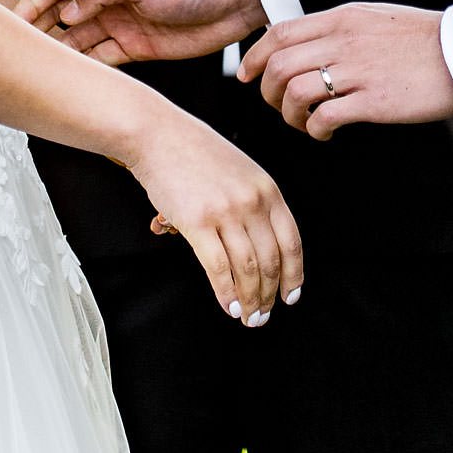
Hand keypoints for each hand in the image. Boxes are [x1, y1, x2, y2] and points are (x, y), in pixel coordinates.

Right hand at [15, 0, 266, 64]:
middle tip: (19, 52)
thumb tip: (67, 14)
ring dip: (60, 52)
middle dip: (40, 29)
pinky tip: (72, 78)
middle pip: (62, 13)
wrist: (234, 2)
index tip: (15, 21)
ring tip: (39, 71)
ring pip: (78, 39)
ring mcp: (121, 22)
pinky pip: (102, 58)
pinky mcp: (137, 46)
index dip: (33, 1)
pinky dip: (86, 67)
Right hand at [121, 109, 304, 324]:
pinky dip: (226, 292)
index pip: (292, 242)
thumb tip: (255, 252)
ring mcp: (226, 212)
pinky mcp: (197, 223)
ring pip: (248, 270)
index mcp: (268, 189)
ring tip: (247, 317)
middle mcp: (252, 201)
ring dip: (251, 300)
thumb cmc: (194, 152)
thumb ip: (253, 205)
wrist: (158, 134)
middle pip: (271, 261)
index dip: (294, 274)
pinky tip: (228, 306)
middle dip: (270, 296)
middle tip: (263, 316)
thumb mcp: (240, 171)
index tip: (291, 296)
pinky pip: (218, 268)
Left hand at [239, 3, 452, 139]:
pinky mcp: (374, 100)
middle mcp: (344, 40)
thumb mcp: (374, 18)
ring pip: (295, 92)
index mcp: (342, 18)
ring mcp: (358, 70)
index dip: (255, 56)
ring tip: (303, 123)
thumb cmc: (422, 40)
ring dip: (289, 114)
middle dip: (267, 91)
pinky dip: (314, 130)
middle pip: (280, 64)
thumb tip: (306, 45)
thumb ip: (339, 28)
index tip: (246, 76)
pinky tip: (325, 134)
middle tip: (278, 107)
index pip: (280, 32)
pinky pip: (324, 117)